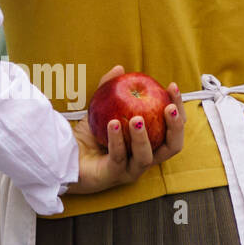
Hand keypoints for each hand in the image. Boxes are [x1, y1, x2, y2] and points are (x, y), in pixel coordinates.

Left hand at [65, 65, 185, 195]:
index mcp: (150, 143)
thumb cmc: (89, 134)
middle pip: (172, 147)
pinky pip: (118, 157)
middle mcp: (144, 158)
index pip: (172, 128)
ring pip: (146, 157)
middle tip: (168, 107)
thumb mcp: (101, 107)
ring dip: (143, 137)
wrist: (65, 155)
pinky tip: (114, 124)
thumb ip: (109, 88)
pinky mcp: (112, 176)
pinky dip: (117, 140)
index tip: (171, 87)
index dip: (178, 108)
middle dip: (175, 127)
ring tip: (137, 118)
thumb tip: (120, 69)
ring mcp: (129, 170)